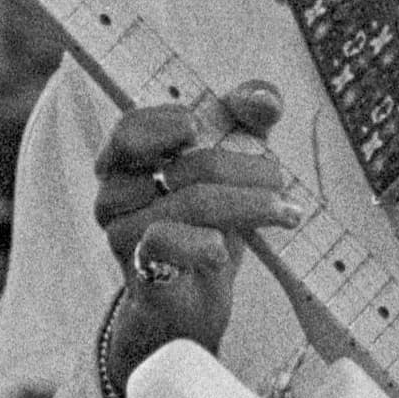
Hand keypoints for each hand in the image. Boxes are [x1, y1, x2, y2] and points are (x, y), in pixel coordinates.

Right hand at [95, 81, 298, 371]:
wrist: (196, 299)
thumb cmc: (208, 221)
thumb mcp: (230, 163)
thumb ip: (245, 122)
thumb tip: (266, 98)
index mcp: (125, 162)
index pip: (131, 128)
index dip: (168, 120)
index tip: (204, 125)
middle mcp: (114, 195)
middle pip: (184, 165)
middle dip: (245, 167)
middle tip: (280, 178)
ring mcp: (122, 235)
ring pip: (189, 202)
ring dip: (247, 204)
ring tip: (284, 212)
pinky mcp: (140, 272)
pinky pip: (166, 244)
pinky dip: (202, 243)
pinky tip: (225, 249)